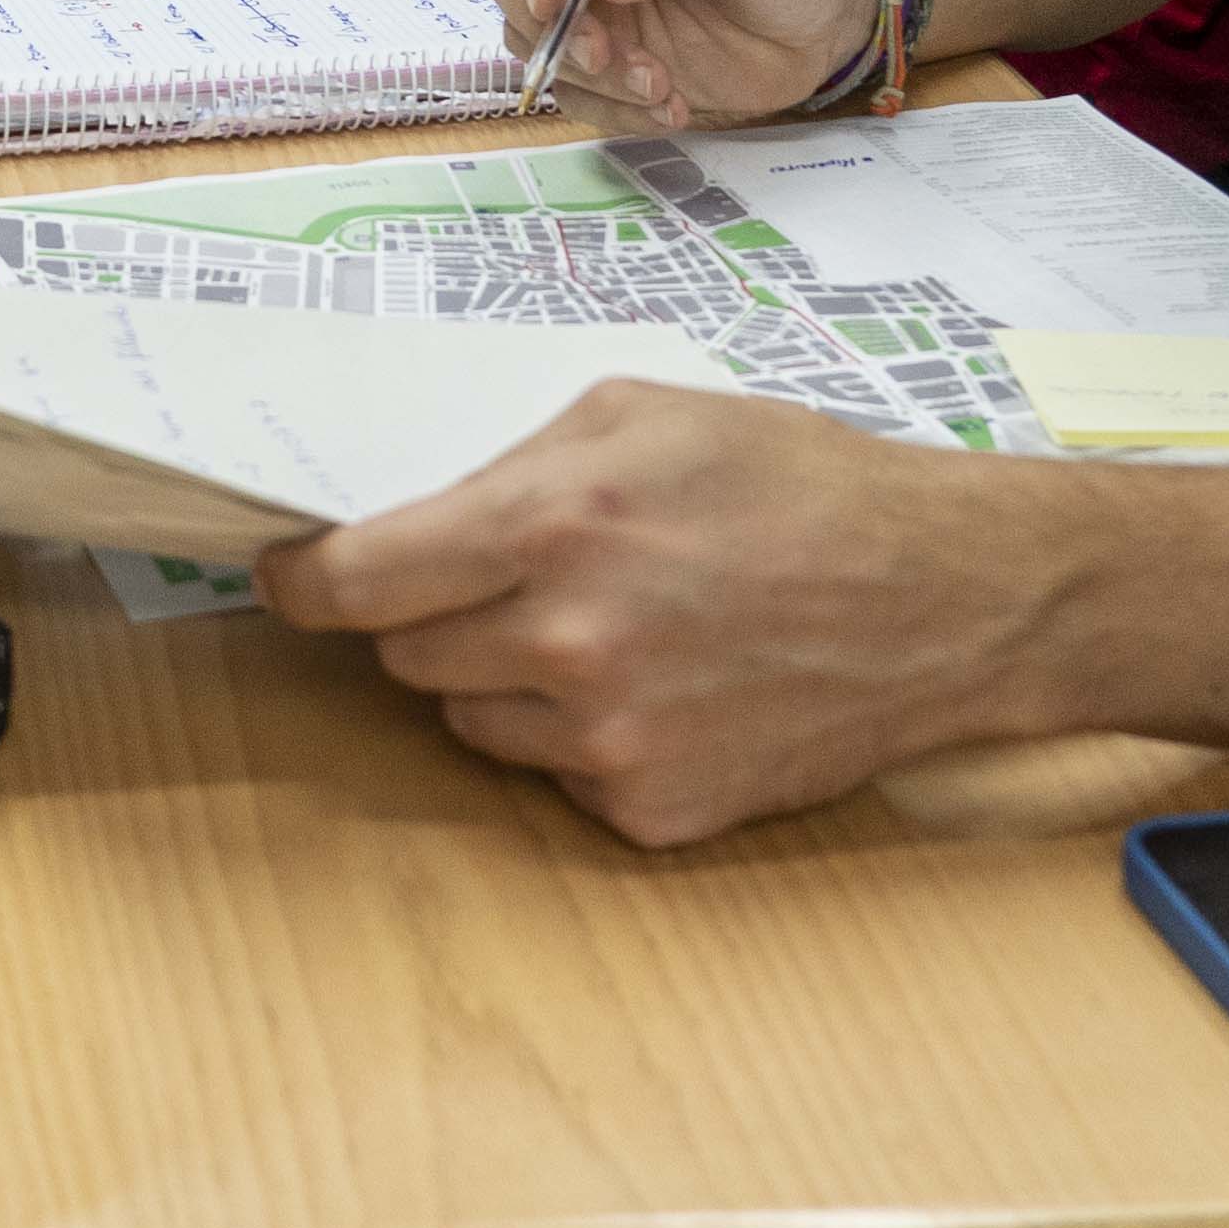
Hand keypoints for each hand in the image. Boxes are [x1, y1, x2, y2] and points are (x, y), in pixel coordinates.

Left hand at [254, 382, 1066, 843]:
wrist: (945, 599)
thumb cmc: (797, 483)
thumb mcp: (644, 414)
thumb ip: (515, 465)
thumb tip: (413, 515)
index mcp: (552, 526)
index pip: (356, 582)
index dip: (302, 581)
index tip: (283, 576)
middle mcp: (568, 644)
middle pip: (404, 654)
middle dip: (433, 614)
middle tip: (514, 579)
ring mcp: (609, 741)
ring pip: (471, 719)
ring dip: (503, 677)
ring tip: (612, 626)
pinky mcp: (652, 812)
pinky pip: (557, 775)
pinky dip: (582, 736)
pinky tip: (667, 685)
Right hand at [483, 0, 869, 129]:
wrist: (833, 23)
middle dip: (550, 25)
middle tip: (607, 55)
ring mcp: (593, 5)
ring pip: (534, 41)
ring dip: (589, 74)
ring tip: (662, 85)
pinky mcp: (610, 61)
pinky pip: (575, 92)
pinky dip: (614, 108)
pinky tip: (671, 104)